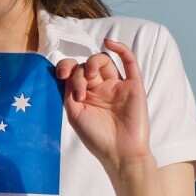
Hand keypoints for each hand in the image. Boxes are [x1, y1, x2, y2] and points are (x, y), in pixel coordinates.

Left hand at [55, 39, 151, 176]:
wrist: (120, 153)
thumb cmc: (96, 137)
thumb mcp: (74, 113)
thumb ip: (69, 90)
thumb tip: (68, 71)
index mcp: (85, 94)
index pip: (74, 71)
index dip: (65, 67)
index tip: (61, 75)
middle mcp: (101, 88)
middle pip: (87, 65)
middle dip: (79, 72)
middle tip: (79, 90)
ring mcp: (117, 86)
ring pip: (105, 61)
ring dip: (93, 62)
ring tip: (90, 77)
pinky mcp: (134, 86)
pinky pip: (130, 62)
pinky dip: (121, 49)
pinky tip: (109, 42)